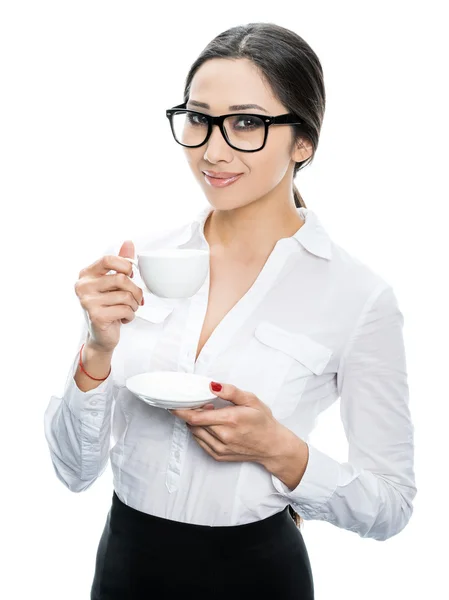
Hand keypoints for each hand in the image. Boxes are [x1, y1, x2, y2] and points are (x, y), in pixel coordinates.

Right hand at [74, 240, 143, 352]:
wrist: (101, 336)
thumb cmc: (108, 306)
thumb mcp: (113, 283)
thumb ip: (120, 262)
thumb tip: (128, 243)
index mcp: (86, 274)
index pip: (108, 259)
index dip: (125, 266)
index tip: (131, 275)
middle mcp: (83, 286)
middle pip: (121, 279)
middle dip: (135, 291)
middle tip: (135, 299)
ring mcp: (87, 301)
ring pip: (126, 296)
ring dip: (134, 305)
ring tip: (127, 309)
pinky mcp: (96, 316)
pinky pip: (125, 309)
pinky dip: (130, 315)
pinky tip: (122, 318)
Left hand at [169, 381, 283, 465]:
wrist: (272, 446)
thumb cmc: (262, 421)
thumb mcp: (251, 400)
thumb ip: (230, 392)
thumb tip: (212, 385)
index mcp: (230, 420)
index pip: (196, 417)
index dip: (182, 410)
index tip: (173, 403)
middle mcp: (223, 437)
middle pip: (193, 424)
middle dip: (190, 413)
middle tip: (196, 403)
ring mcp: (220, 449)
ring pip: (195, 434)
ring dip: (194, 422)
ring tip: (206, 413)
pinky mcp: (218, 456)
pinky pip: (200, 443)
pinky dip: (199, 432)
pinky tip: (208, 425)